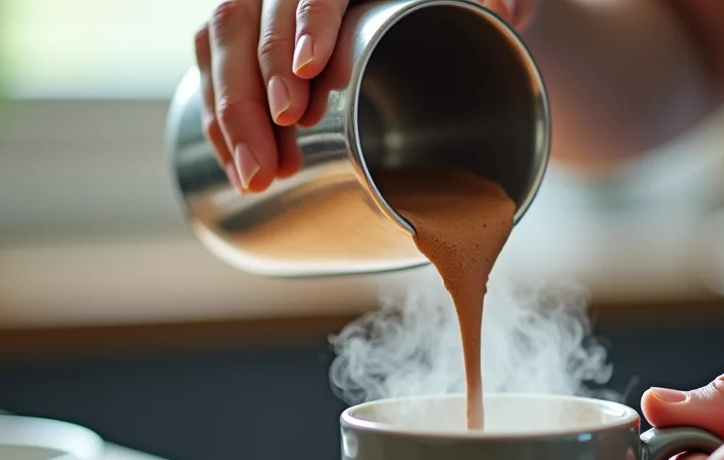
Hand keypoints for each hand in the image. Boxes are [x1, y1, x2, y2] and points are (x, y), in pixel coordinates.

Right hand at [193, 0, 538, 192]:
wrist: (453, 8)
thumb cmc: (473, 3)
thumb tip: (509, 11)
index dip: (305, 23)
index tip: (308, 76)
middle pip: (251, 16)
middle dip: (251, 95)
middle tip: (272, 162)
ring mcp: (271, 1)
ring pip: (222, 40)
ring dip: (229, 115)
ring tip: (255, 177)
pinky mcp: (255, 31)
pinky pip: (214, 60)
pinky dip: (217, 114)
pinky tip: (234, 160)